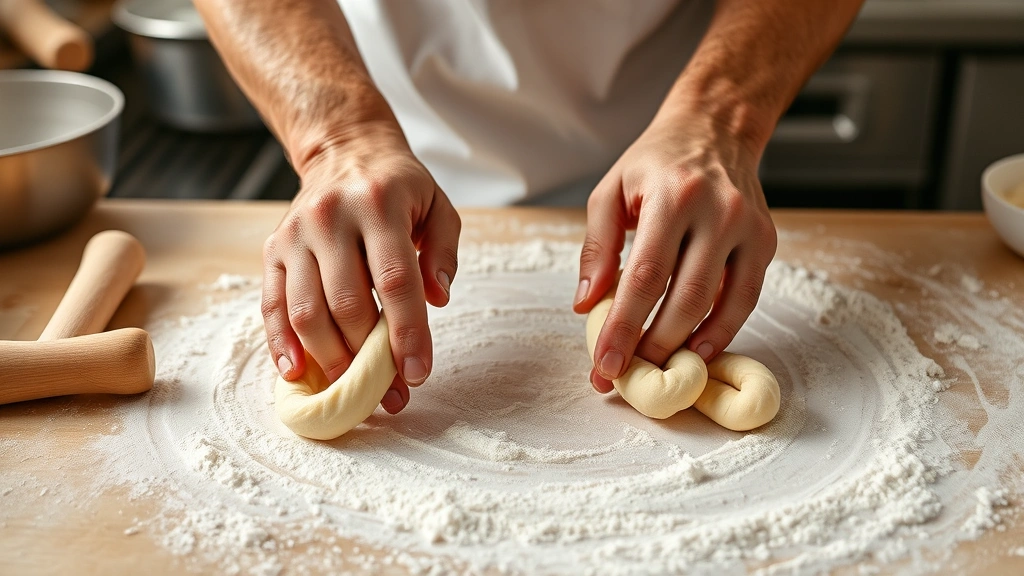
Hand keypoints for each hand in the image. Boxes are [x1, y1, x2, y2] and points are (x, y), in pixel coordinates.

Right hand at [262, 121, 460, 412]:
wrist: (344, 150)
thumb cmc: (399, 188)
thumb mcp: (438, 206)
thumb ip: (444, 251)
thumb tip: (437, 299)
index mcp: (379, 205)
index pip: (395, 280)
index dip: (407, 333)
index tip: (418, 374)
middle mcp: (332, 218)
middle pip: (347, 303)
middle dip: (369, 359)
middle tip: (389, 394)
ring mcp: (296, 234)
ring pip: (306, 311)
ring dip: (331, 361)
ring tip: (352, 390)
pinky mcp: (273, 249)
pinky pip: (272, 305)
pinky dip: (281, 345)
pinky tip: (298, 373)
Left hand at [574, 110, 776, 392]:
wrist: (715, 127)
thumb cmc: (655, 163)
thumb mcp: (610, 190)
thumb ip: (596, 247)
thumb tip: (585, 304)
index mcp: (671, 195)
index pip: (644, 276)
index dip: (624, 326)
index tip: (605, 364)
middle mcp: (716, 211)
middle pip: (684, 296)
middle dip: (653, 346)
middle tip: (627, 376)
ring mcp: (747, 227)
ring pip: (719, 303)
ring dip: (687, 346)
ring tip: (658, 372)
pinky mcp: (765, 240)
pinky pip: (746, 297)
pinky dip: (722, 330)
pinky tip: (697, 350)